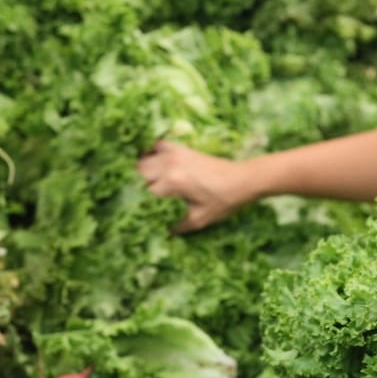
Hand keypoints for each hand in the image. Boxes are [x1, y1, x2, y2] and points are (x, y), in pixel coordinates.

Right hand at [136, 140, 255, 232]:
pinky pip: (158, 145)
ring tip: (142, 182)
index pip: (143, 191)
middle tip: (138, 197)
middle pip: (138, 173)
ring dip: (141, 171)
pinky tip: (152, 163)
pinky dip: (151, 152)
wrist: (242, 179)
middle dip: (136, 186)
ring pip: (144, 159)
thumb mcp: (200, 219)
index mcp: (172, 183)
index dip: (137, 202)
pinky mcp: (182, 149)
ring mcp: (174, 154)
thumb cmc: (223, 201)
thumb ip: (179, 226)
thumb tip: (163, 232)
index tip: (134, 210)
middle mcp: (169, 165)